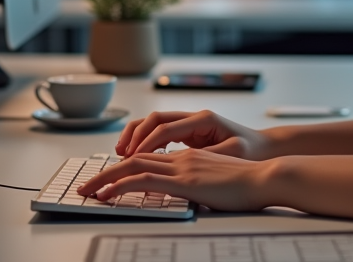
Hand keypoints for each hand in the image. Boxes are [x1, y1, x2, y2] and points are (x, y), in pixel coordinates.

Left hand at [77, 148, 273, 211]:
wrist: (266, 177)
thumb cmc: (249, 184)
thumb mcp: (218, 183)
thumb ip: (200, 186)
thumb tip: (189, 196)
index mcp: (190, 157)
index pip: (150, 157)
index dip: (126, 165)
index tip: (108, 177)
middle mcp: (182, 157)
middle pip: (136, 158)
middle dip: (107, 172)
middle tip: (87, 185)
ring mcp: (182, 167)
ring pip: (134, 166)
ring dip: (106, 179)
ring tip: (88, 191)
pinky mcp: (184, 181)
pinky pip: (144, 180)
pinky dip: (121, 186)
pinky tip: (108, 194)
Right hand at [115, 109, 273, 159]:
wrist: (267, 148)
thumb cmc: (253, 152)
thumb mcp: (233, 154)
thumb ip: (208, 157)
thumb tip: (182, 164)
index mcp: (204, 120)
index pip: (165, 128)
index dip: (145, 143)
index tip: (130, 159)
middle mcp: (195, 118)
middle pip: (154, 120)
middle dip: (133, 136)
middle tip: (119, 155)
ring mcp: (192, 124)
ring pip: (154, 124)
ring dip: (136, 136)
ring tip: (121, 154)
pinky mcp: (190, 134)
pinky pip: (161, 134)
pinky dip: (146, 142)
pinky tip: (138, 156)